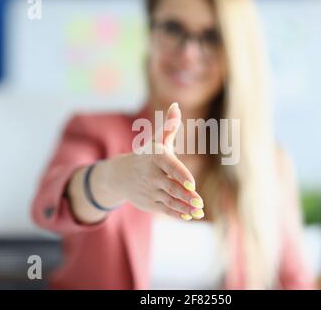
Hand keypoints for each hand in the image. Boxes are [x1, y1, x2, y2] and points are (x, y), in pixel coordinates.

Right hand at [104, 102, 203, 220]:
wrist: (120, 176)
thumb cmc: (146, 156)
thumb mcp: (157, 142)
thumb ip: (170, 126)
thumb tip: (176, 105)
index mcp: (156, 159)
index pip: (170, 167)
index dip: (181, 175)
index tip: (192, 184)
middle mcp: (152, 175)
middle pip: (171, 187)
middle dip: (186, 195)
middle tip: (200, 202)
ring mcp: (150, 191)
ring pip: (170, 200)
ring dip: (185, 207)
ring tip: (199, 211)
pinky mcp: (150, 203)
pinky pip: (166, 209)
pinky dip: (178, 214)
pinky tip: (190, 216)